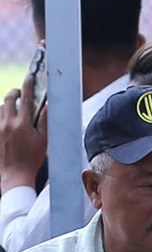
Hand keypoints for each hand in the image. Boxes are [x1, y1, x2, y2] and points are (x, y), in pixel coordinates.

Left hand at [0, 74, 47, 192]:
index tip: (30, 77)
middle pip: (8, 98)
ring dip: (6, 105)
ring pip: (0, 108)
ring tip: (13, 109)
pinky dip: (2, 115)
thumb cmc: (32, 159)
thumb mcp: (43, 141)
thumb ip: (45, 122)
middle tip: (20, 92)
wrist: (14, 174)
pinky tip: (7, 120)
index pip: (26, 99)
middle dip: (15, 92)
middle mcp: (8, 123)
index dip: (28, 85)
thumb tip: (47, 106)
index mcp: (23, 124)